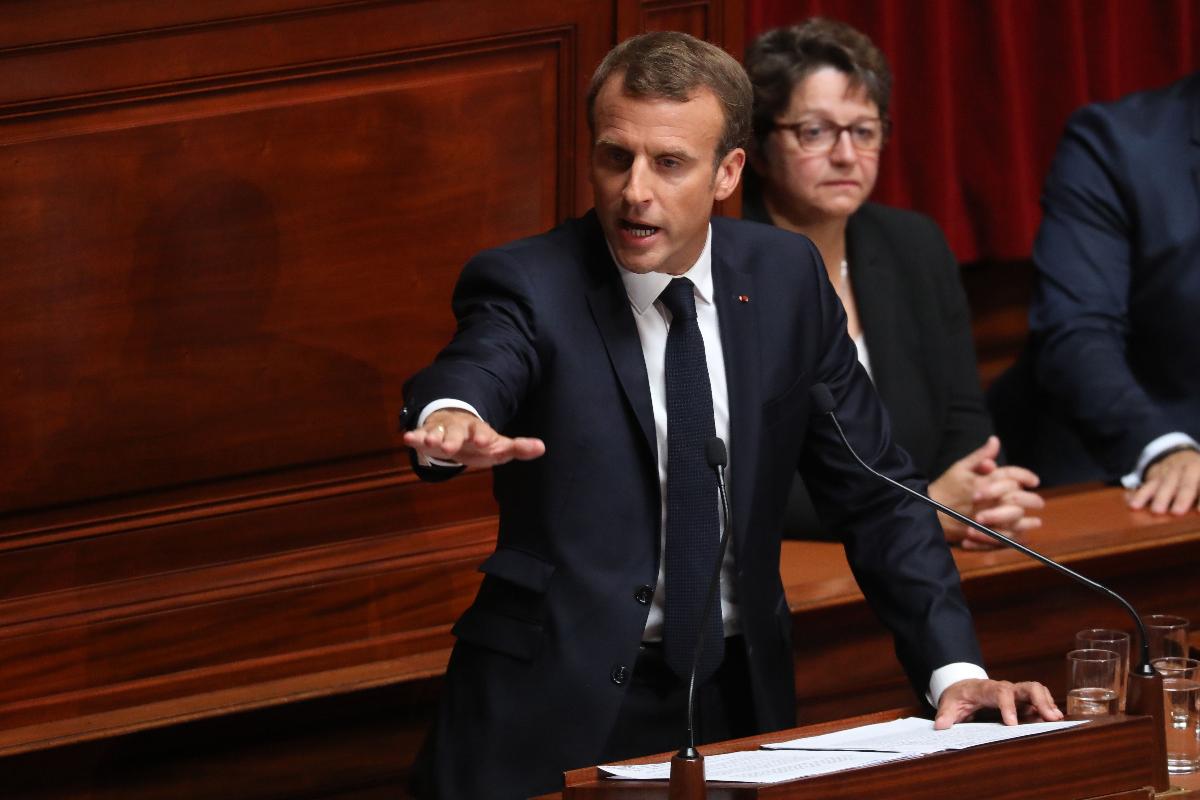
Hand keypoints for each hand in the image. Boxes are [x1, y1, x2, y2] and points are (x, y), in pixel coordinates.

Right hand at [402, 409, 545, 467]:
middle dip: (453, 438)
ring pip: (437, 432)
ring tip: (429, 442)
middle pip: (457, 431)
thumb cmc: (481, 441)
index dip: (483, 435)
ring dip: (433, 436)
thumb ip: (519, 447)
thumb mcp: (500, 446)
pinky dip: (415, 437)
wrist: (458, 431)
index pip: (482, 431)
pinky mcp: (429, 434)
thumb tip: (542, 447)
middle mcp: (460, 427)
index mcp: (479, 430)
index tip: (484, 440)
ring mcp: (443, 429)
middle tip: (448, 447)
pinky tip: (407, 437)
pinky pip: (421, 435)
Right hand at [929, 436, 1042, 549]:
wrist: (927, 512)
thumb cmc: (944, 489)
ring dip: (1028, 520)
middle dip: (1032, 500)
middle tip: (1038, 502)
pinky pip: (1004, 536)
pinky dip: (1017, 535)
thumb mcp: (959, 468)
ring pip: (1014, 519)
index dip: (1026, 476)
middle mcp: (986, 500)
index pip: (1010, 476)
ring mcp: (985, 518)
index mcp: (981, 482)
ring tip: (1036, 520)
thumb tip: (995, 441)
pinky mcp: (981, 533)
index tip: (1034, 481)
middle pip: (1017, 498)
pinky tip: (1023, 533)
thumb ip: (980, 456)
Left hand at [934, 678, 1061, 728]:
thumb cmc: (958, 696)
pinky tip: (1054, 720)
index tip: (1012, 724)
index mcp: (986, 689)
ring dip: (1048, 703)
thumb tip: (941, 726)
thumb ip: (945, 714)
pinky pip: (1038, 699)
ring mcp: (1015, 693)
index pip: (1001, 693)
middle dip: (1040, 700)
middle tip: (1051, 718)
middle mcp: (1005, 688)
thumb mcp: (949, 704)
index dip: (1008, 707)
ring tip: (1057, 720)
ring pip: (1036, 690)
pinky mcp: (1021, 700)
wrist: (962, 686)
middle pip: (1027, 686)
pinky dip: (1047, 707)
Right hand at [1129, 448, 1199, 514]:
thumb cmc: (1199, 477)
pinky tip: (1134, 505)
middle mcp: (1188, 469)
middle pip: (1185, 483)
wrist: (1179, 456)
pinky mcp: (1155, 477)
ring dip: (1159, 498)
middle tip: (1177, 512)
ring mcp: (1170, 472)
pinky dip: (1140, 495)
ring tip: (1157, 511)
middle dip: (1181, 498)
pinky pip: (1146, 486)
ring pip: (1164, 484)